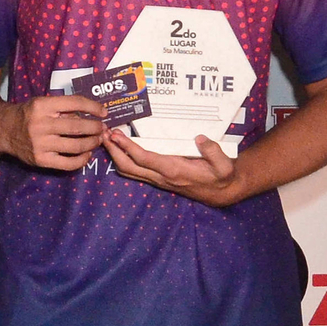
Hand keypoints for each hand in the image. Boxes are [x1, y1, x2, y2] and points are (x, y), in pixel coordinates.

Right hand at [0, 94, 106, 170]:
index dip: (93, 107)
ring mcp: (41, 144)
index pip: (74, 103)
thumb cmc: (28, 115)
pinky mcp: (41, 160)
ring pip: (75, 146)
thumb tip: (90, 115)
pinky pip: (67, 163)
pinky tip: (87, 154)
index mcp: (42, 106)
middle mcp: (41, 125)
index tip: (103, 112)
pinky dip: (82, 160)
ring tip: (97, 140)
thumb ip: (63, 108)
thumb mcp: (42, 103)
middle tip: (102, 128)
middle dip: (95, 128)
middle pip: (77, 127)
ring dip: (91, 143)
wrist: (5, 130)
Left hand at [103, 129, 242, 204]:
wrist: (220, 192)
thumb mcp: (224, 166)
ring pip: (128, 170)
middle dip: (113, 151)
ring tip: (106, 137)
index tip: (115, 135)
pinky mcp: (157, 177)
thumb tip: (200, 138)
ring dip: (115, 155)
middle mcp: (161, 176)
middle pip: (128, 167)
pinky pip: (134, 170)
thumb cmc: (221, 176)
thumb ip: (214, 152)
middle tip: (102, 133)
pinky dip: (123, 158)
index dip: (127, 147)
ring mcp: (157, 179)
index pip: (144, 159)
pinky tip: (119, 146)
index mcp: (174, 170)